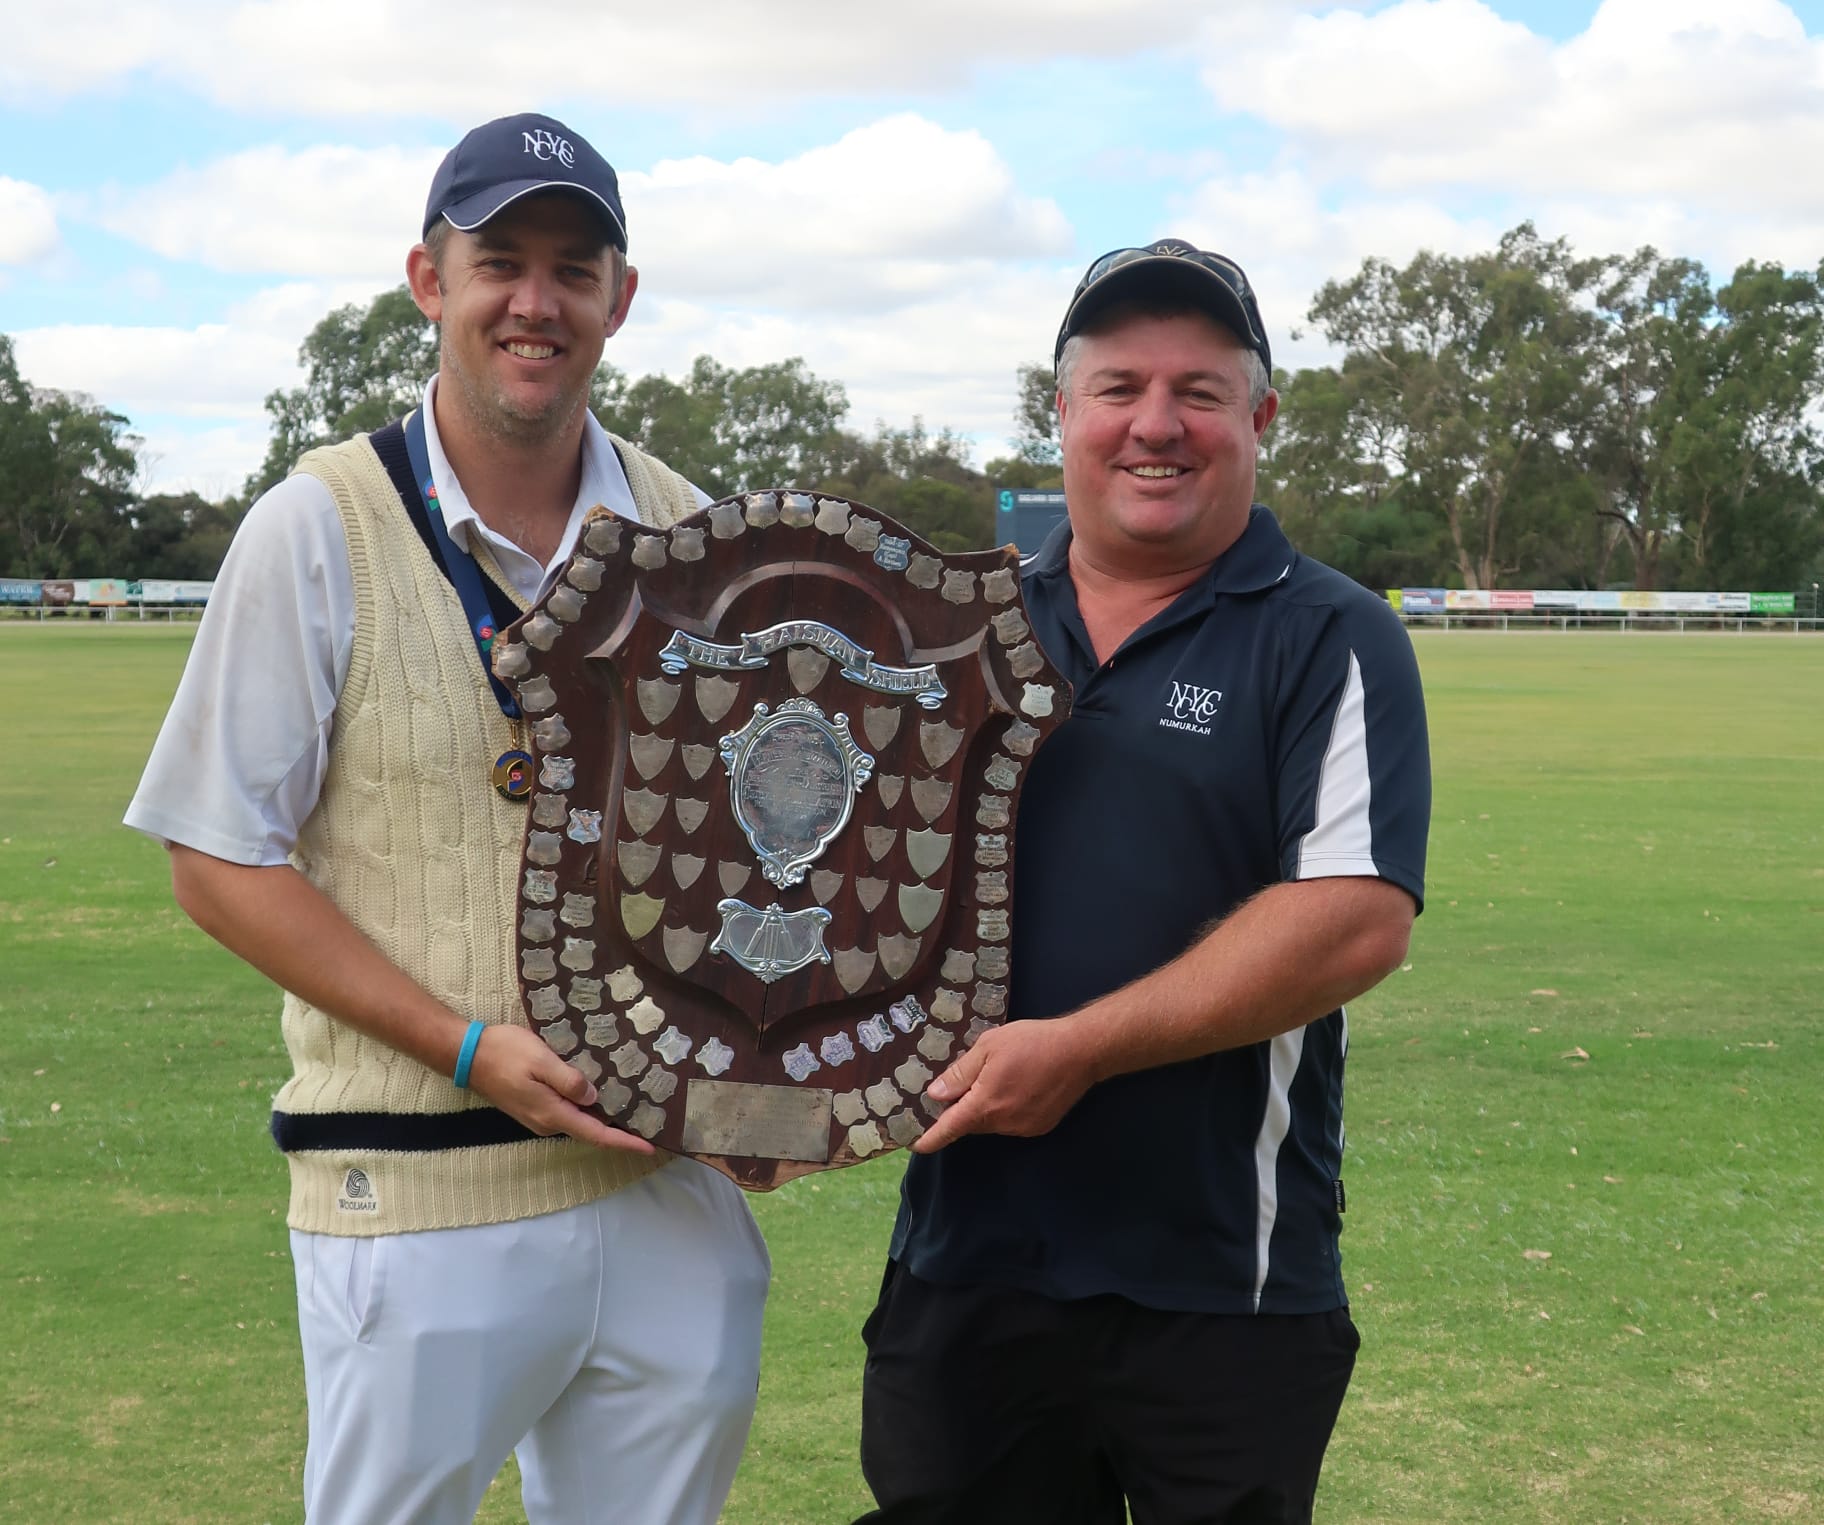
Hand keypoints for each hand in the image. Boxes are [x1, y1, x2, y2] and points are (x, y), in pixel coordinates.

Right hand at [465, 1024, 655, 1154]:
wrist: (468, 1056)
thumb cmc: (505, 1053)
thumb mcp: (541, 1060)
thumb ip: (568, 1080)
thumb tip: (594, 1097)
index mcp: (552, 1114)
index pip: (596, 1134)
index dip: (625, 1142)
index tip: (651, 1146)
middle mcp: (547, 1122)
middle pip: (591, 1131)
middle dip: (620, 1132)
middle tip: (649, 1124)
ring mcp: (538, 1116)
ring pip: (580, 1121)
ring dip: (605, 1118)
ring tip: (633, 1109)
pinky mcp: (534, 1106)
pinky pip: (568, 1112)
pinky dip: (588, 1108)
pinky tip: (601, 1094)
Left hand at [912, 1018, 1102, 1153]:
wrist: (1081, 1051)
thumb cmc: (1032, 1043)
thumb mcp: (989, 1047)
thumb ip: (960, 1073)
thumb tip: (936, 1094)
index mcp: (985, 1105)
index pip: (948, 1129)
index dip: (928, 1138)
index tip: (912, 1144)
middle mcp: (1003, 1124)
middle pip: (970, 1124)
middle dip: (959, 1112)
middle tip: (953, 1089)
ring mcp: (1023, 1128)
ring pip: (991, 1123)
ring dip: (984, 1108)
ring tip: (992, 1079)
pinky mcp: (1040, 1126)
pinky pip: (1011, 1122)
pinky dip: (1005, 1110)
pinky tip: (1014, 1086)